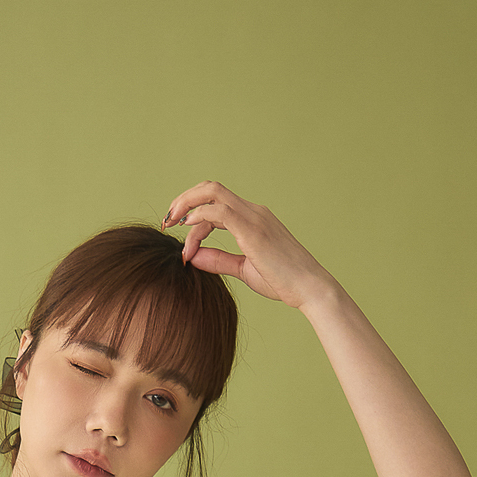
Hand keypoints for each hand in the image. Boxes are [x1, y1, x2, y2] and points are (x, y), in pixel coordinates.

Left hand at [161, 179, 335, 310]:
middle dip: (184, 200)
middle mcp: (253, 211)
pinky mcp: (253, 229)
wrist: (309, 288)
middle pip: (211, 189)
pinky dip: (199, 217)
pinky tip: (187, 230)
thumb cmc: (282, 281)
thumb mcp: (244, 269)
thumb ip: (218, 260)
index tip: (182, 247)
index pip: (215, 205)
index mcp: (252, 219)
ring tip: (171, 224)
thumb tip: (192, 257)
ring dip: (186, 204)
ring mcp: (254, 217)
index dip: (192, 220)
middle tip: (167, 221)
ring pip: (212, 193)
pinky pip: (220, 212)